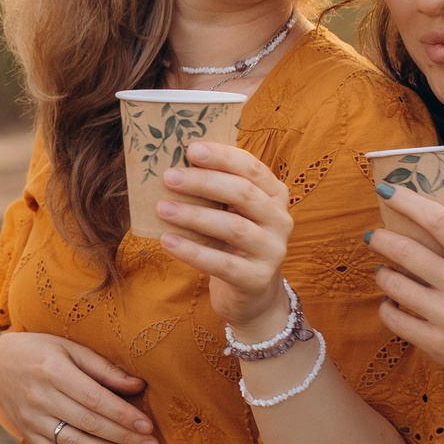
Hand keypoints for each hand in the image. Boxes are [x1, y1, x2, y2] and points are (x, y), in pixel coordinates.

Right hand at [0, 331, 157, 443]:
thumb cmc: (42, 352)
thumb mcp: (71, 348)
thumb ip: (104, 369)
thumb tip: (138, 386)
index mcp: (53, 370)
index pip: (94, 398)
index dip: (123, 415)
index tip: (147, 426)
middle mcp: (40, 397)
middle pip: (88, 423)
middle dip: (123, 438)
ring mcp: (31, 419)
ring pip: (74, 443)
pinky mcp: (28, 435)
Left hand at [152, 140, 292, 335]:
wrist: (252, 295)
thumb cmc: (232, 243)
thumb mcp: (230, 212)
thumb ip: (215, 190)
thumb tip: (174, 165)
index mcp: (275, 194)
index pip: (251, 167)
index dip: (222, 156)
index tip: (190, 148)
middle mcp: (280, 220)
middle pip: (243, 193)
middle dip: (203, 182)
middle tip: (169, 177)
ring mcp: (273, 250)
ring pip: (233, 227)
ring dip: (194, 216)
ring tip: (162, 208)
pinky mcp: (257, 279)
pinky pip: (222, 263)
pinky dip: (192, 251)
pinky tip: (167, 241)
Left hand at [365, 186, 443, 410]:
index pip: (439, 221)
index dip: (407, 201)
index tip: (386, 190)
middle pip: (406, 251)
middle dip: (381, 239)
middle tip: (374, 237)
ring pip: (394, 286)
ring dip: (383, 274)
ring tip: (385, 272)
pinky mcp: (438, 346)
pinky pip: (396, 320)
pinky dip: (388, 308)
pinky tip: (392, 304)